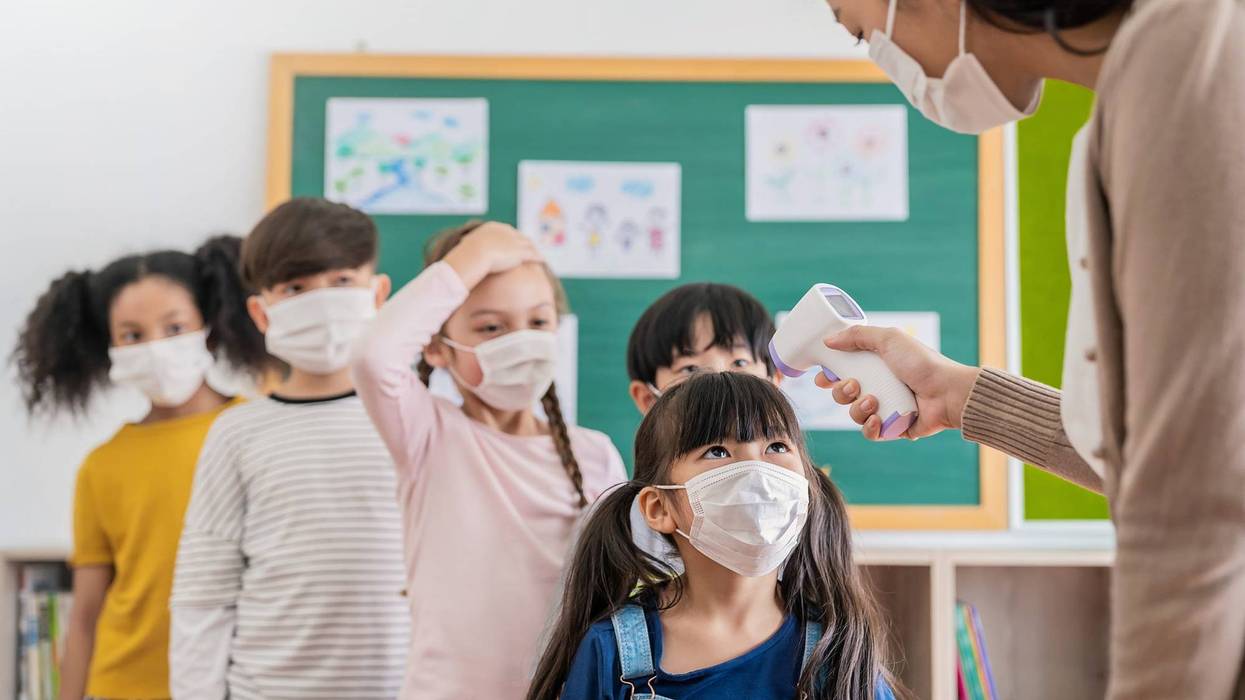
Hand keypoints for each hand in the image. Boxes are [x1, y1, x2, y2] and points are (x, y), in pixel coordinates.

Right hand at [443, 222, 542, 287]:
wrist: (474, 255)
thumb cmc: (466, 256)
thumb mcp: (466, 252)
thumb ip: (467, 254)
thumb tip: (460, 260)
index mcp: (492, 228)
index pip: (505, 232)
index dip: (511, 238)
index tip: (514, 243)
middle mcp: (505, 231)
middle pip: (519, 236)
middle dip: (524, 242)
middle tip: (529, 248)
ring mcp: (514, 241)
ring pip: (528, 244)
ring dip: (533, 249)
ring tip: (537, 255)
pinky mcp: (520, 251)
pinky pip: (533, 253)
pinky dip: (538, 257)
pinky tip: (542, 261)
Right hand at [814, 326, 980, 440]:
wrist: (947, 392)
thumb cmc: (922, 363)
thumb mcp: (890, 339)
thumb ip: (858, 335)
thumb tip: (828, 341)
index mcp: (876, 366)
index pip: (843, 372)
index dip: (829, 376)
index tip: (823, 378)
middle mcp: (879, 387)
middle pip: (843, 394)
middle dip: (842, 392)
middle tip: (854, 386)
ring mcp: (885, 408)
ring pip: (854, 414)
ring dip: (858, 408)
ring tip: (874, 401)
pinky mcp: (892, 428)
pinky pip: (869, 432)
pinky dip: (869, 427)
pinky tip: (877, 419)